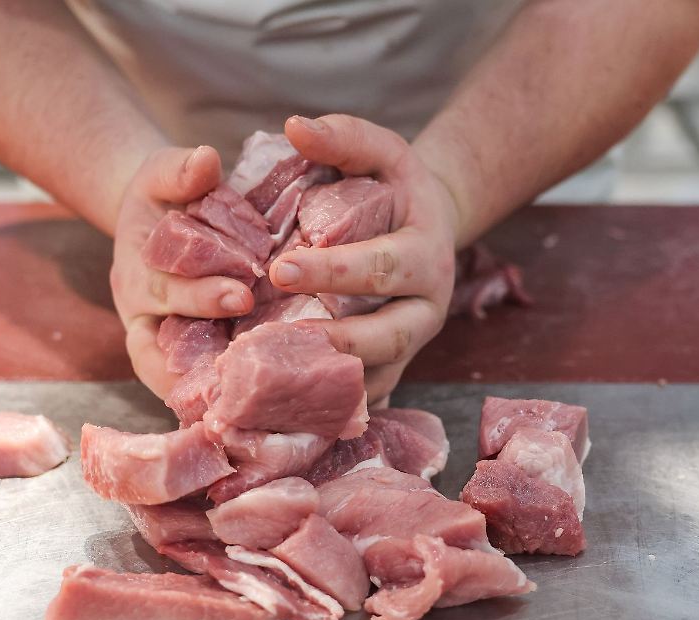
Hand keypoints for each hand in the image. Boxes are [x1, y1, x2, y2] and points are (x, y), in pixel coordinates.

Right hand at [110, 146, 255, 397]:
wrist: (157, 220)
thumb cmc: (164, 197)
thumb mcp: (163, 174)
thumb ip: (180, 169)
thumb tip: (206, 161)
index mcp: (139, 275)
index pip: (165, 292)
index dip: (198, 297)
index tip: (240, 292)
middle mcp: (148, 318)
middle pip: (176, 340)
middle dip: (224, 347)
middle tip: (273, 348)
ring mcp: (168, 342)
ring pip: (183, 375)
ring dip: (218, 387)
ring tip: (262, 399)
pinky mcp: (191, 356)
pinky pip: (200, 384)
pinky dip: (224, 397)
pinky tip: (265, 410)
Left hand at [274, 114, 459, 401]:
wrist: (429, 227)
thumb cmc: (395, 187)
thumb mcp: (380, 151)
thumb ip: (342, 137)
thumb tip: (295, 127)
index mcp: (425, 256)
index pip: (380, 268)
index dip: (333, 271)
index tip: (280, 268)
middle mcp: (426, 310)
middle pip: (386, 336)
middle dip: (331, 339)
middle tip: (271, 338)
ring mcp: (411, 348)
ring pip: (376, 378)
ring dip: (325, 384)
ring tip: (269, 384)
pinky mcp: (392, 372)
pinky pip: (363, 399)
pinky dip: (325, 407)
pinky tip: (279, 412)